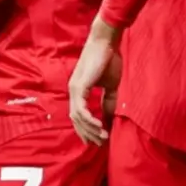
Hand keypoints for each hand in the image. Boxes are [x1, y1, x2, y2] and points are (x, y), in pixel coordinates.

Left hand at [69, 16, 120, 145]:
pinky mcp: (79, 87)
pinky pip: (80, 109)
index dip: (86, 130)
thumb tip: (109, 121)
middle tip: (101, 143)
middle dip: (88, 134)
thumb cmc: (109, 60)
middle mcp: (73, 91)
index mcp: (79, 91)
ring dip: (90, 129)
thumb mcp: (111, 87)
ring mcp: (74, 89)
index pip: (79, 116)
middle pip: (76, 120)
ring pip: (77, 117)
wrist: (107, 42)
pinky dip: (89, 120)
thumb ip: (108, 103)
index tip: (97, 140)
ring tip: (103, 137)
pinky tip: (100, 126)